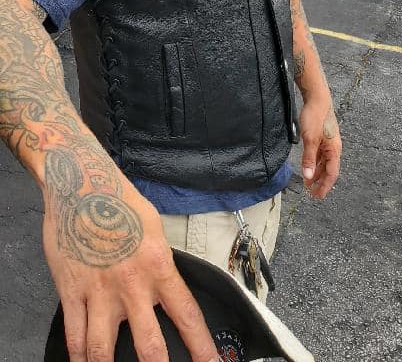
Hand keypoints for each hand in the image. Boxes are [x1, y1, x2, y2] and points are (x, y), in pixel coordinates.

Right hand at [42, 176, 218, 361]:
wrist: (80, 184)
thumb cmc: (119, 201)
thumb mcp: (154, 228)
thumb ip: (161, 263)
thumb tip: (166, 288)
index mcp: (158, 266)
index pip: (186, 315)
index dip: (202, 347)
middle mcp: (131, 285)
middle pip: (150, 346)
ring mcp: (98, 292)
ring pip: (103, 351)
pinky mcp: (71, 292)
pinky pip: (74, 336)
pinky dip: (76, 357)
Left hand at [299, 98, 341, 199]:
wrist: (317, 99)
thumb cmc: (315, 117)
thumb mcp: (310, 139)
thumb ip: (309, 158)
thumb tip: (308, 177)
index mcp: (334, 150)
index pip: (331, 173)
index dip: (325, 186)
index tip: (318, 196)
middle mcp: (333, 148)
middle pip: (329, 170)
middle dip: (321, 182)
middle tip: (312, 193)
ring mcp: (328, 143)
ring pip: (324, 163)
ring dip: (317, 173)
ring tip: (308, 183)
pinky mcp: (323, 138)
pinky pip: (320, 155)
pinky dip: (315, 163)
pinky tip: (309, 167)